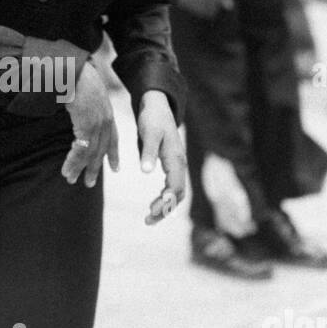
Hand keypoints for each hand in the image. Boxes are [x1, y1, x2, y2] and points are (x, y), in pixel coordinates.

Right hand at [61, 60, 118, 187]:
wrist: (73, 70)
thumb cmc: (75, 78)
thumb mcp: (85, 95)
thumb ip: (85, 107)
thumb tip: (79, 111)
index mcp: (106, 113)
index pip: (113, 138)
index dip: (113, 153)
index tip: (116, 168)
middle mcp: (105, 120)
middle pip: (101, 150)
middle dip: (95, 168)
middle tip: (89, 183)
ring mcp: (97, 123)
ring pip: (90, 153)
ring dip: (79, 168)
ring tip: (71, 180)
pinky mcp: (86, 125)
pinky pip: (81, 149)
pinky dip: (73, 162)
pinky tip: (67, 170)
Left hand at [138, 91, 185, 224]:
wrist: (158, 107)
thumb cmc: (153, 119)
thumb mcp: (148, 133)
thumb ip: (148, 152)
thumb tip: (146, 171)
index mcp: (175, 158)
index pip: (175, 185)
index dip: (166, 200)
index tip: (153, 211)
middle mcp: (180, 164)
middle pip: (178, 194)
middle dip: (165, 209)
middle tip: (148, 220)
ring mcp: (177, 165)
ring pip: (176, 193)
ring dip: (165, 207)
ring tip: (149, 219)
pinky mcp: (171, 165)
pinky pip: (172, 187)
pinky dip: (164, 199)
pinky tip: (153, 205)